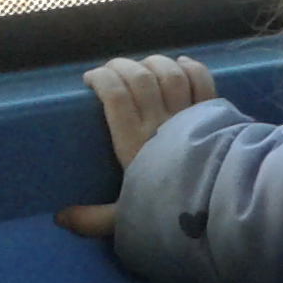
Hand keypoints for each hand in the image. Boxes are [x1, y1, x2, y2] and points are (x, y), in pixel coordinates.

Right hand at [55, 54, 217, 237]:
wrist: (220, 208)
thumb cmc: (169, 212)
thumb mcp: (126, 218)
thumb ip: (94, 219)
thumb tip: (61, 218)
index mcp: (134, 142)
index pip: (115, 94)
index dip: (102, 79)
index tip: (91, 79)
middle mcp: (161, 122)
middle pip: (140, 78)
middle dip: (122, 66)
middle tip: (111, 70)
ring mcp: (189, 115)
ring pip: (170, 73)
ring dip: (155, 63)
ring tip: (143, 66)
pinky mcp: (213, 114)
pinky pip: (202, 81)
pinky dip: (192, 68)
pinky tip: (181, 64)